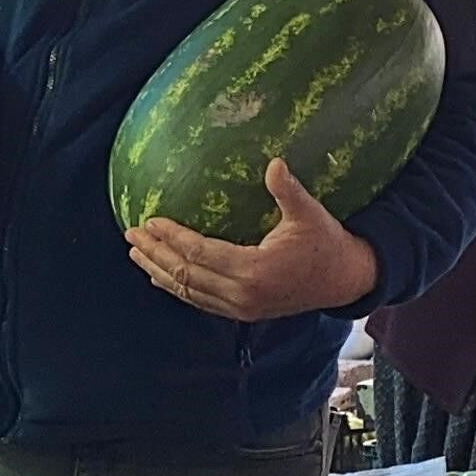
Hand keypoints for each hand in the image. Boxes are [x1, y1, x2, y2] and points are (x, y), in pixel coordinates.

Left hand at [127, 161, 380, 322]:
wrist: (344, 281)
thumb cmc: (326, 243)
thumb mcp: (310, 213)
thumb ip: (288, 190)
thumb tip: (274, 162)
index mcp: (255, 271)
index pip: (200, 253)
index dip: (172, 237)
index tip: (150, 220)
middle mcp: (242, 295)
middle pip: (185, 275)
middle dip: (155, 254)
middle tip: (130, 235)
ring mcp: (241, 308)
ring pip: (188, 292)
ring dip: (159, 272)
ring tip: (136, 254)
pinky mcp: (242, 312)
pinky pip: (200, 301)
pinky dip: (178, 288)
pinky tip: (160, 277)